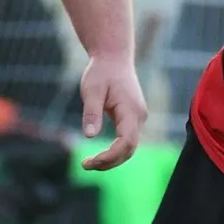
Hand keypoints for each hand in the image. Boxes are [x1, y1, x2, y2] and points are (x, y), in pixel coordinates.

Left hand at [77, 52, 147, 171]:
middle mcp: (139, 117)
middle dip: (109, 162)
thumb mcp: (91, 90)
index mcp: (131, 110)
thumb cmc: (101, 72)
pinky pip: (127, 141)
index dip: (110, 156)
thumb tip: (89, 136)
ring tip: (89, 163)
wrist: (113, 58)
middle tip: (85, 165)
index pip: (126, 142)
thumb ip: (91, 113)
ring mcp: (138, 118)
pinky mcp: (133, 119)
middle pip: (129, 150)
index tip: (90, 162)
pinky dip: (115, 152)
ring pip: (129, 148)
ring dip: (112, 159)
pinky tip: (99, 155)